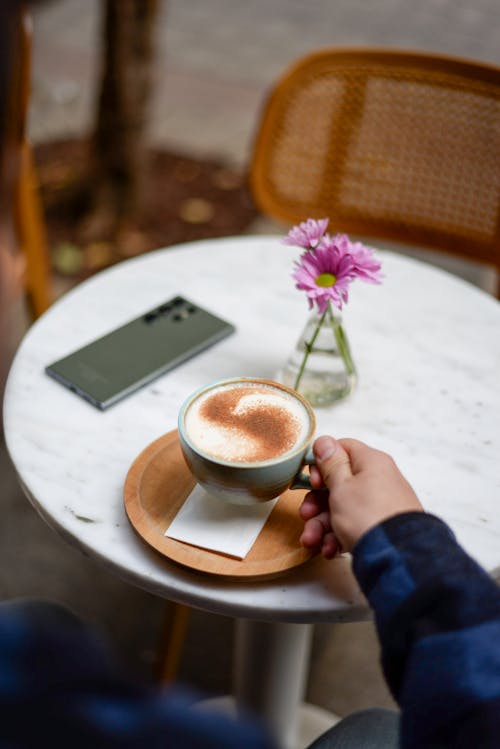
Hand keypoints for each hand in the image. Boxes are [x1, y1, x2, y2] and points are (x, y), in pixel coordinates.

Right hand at [299, 436, 422, 556]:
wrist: (398, 558)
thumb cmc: (369, 518)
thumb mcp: (341, 487)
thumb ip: (331, 463)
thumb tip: (325, 441)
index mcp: (371, 462)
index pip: (342, 449)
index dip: (322, 463)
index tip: (312, 480)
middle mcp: (379, 480)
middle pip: (338, 483)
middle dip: (317, 503)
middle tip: (306, 514)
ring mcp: (381, 504)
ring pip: (342, 508)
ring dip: (322, 524)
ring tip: (313, 541)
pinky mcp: (381, 526)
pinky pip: (354, 525)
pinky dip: (338, 536)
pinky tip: (331, 548)